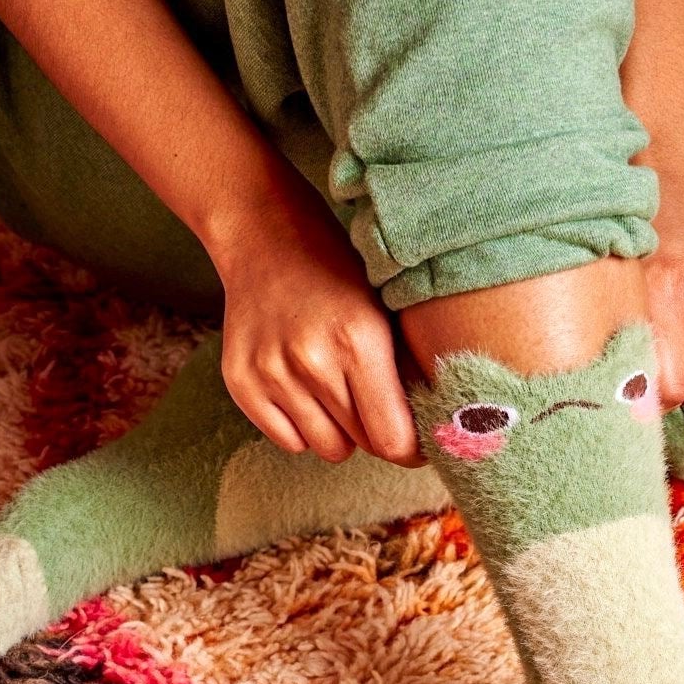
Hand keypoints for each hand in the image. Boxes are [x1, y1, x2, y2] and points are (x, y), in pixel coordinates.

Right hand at [207, 170, 421, 464]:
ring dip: (340, 432)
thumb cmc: (339, 273)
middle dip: (376, 432)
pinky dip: (303, 427)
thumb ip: (408, 371)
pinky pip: (288, 441)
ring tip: (338, 390)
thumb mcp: (387, 311)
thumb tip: (442, 432)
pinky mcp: (240, 381)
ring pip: (327, 448)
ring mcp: (271, 373)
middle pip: (362, 445)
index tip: (417, 442)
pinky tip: (305, 390)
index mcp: (360, 341)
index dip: (412, 449)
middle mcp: (312, 361)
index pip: (393, 440)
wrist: (265, 234)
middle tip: (374, 400)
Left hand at [641, 150, 683, 412]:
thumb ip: (620, 336)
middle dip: (662, 395)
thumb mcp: (612, 280)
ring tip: (662, 356)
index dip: (643, 399)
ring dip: (683, 382)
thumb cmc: (627, 234)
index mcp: (664, 287)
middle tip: (639, 375)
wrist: (668, 181)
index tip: (624, 391)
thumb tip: (624, 403)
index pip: (666, 385)